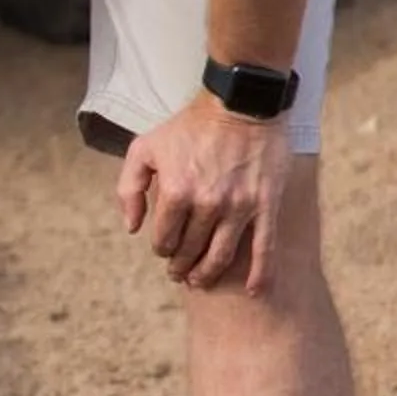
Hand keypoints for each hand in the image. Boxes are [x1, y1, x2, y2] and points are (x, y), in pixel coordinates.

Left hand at [116, 100, 292, 293]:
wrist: (241, 104)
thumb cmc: (189, 126)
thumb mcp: (144, 148)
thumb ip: (129, 188)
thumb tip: (132, 228)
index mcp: (175, 192)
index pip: (163, 240)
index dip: (162, 249)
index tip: (165, 249)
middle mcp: (207, 204)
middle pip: (190, 252)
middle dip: (181, 266)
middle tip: (180, 272)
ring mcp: (240, 207)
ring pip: (221, 256)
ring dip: (208, 274)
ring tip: (200, 281)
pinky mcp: (267, 205)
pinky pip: (265, 248)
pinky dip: (260, 274)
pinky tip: (253, 291)